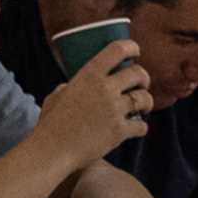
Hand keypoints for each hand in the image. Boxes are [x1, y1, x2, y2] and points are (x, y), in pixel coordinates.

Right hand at [28, 40, 154, 175]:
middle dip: (144, 78)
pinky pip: (141, 126)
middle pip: (139, 73)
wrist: (52, 150)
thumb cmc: (50, 124)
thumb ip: (69, 87)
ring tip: (143, 107)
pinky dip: (141, 127)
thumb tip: (72, 86)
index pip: (118, 49)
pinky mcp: (119, 132)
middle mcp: (105, 89)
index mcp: (89, 75)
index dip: (131, 47)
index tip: (136, 51)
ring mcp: (114, 110)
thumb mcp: (56, 96)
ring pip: (145, 99)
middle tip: (141, 84)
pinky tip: (136, 129)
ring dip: (147, 102)